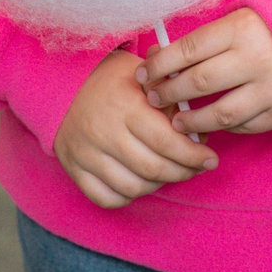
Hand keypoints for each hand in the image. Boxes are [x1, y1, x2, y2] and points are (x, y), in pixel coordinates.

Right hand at [53, 49, 218, 208]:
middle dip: (182, 172)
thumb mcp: (141, 73)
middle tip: (197, 168)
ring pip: (132, 187)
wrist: (60, 81)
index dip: (193, 154)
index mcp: (125, 105)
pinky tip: (140, 182)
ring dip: (158, 185)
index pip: (166, 141)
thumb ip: (169, 95)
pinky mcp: (74, 169)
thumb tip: (197, 124)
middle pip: (153, 168)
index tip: (210, 159)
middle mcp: (104, 132)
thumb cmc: (110, 77)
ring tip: (170, 172)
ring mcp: (86, 154)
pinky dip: (128, 196)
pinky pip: (106, 198)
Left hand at [137, 9, 271, 135]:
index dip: (159, 65)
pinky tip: (212, 124)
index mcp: (241, 29)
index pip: (188, 50)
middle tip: (154, 99)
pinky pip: (243, 127)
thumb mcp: (237, 21)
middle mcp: (256, 59)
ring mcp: (271, 88)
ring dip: (192, 120)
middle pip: (199, 82)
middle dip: (169, 93)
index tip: (143, 75)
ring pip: (219, 114)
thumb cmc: (269, 29)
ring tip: (176, 121)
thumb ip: (201, 40)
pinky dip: (224, 128)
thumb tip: (156, 58)